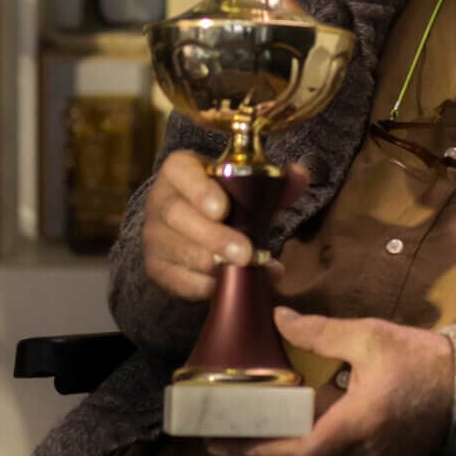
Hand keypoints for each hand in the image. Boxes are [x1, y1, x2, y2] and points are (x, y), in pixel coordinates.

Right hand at [142, 150, 307, 301]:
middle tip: (246, 253)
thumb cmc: (226, 199)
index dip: (199, 190)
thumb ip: (275, 182)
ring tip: (244, 271)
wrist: (192, 223)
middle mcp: (161, 200)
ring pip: (178, 250)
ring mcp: (155, 235)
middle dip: (214, 237)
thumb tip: (300, 174)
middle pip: (178, 216)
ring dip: (213, 265)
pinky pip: (178, 279)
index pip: (181, 172)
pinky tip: (228, 285)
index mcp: (180, 170)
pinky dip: (206, 285)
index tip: (223, 209)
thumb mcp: (248, 187)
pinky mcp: (157, 266)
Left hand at [209, 308, 455, 455]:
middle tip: (230, 436)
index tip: (223, 441)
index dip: (259, 450)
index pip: (300, 452)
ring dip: (290, 455)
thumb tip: (278, 319)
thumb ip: (320, 332)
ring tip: (259, 434)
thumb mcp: (369, 336)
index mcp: (359, 425)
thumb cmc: (421, 359)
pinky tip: (302, 435)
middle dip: (265, 453)